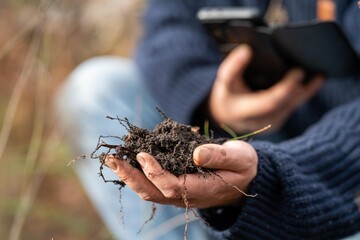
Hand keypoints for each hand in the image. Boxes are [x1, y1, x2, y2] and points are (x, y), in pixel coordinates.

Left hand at [106, 140, 257, 208]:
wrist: (245, 178)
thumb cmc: (243, 166)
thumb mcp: (239, 157)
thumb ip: (220, 156)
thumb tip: (196, 154)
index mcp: (204, 189)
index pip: (173, 186)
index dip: (155, 172)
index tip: (142, 154)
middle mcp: (188, 196)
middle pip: (154, 193)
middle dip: (131, 177)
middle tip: (112, 159)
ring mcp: (180, 194)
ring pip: (150, 191)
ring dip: (130, 177)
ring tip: (113, 160)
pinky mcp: (177, 187)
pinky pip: (153, 185)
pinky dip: (138, 174)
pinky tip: (128, 162)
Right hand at [209, 44, 323, 132]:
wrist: (225, 116)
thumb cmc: (226, 96)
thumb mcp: (223, 80)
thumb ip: (232, 65)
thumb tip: (247, 49)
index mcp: (244, 111)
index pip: (269, 102)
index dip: (285, 88)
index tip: (298, 72)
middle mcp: (259, 120)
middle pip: (287, 105)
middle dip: (303, 89)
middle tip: (316, 71)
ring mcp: (270, 123)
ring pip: (292, 106)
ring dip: (307, 91)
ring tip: (319, 75)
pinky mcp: (278, 121)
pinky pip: (293, 107)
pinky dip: (302, 94)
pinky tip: (312, 81)